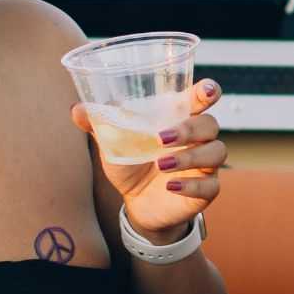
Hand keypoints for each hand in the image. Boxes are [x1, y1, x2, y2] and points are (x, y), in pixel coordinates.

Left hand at [72, 79, 223, 242]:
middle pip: (210, 124)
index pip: (202, 98)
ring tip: (160, 164)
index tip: (206, 90)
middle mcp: (198, 138)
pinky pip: (210, 185)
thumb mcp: (115, 144)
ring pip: (216, 152)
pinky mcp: (206, 190)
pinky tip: (171, 187)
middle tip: (160, 138)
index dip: (207, 91)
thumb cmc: (132, 162)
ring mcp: (205, 164)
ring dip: (190, 157)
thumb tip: (76, 108)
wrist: (138, 203)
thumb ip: (100, 124)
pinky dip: (192, 185)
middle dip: (189, 128)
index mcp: (180, 118)